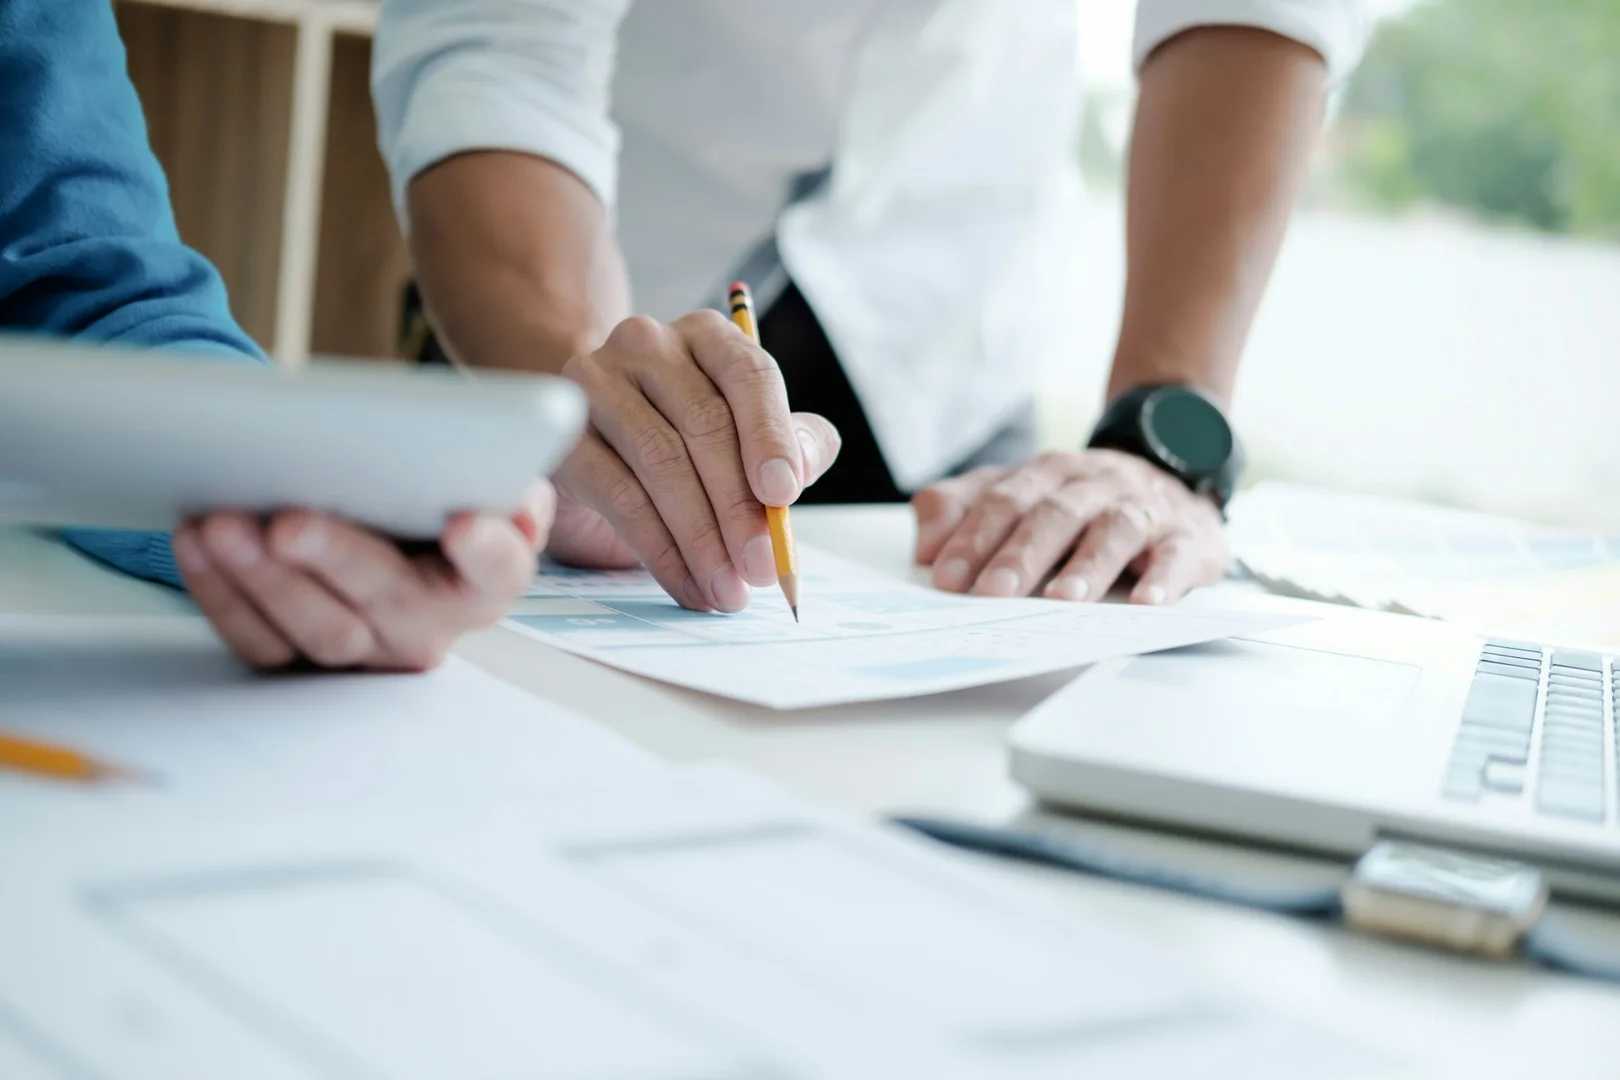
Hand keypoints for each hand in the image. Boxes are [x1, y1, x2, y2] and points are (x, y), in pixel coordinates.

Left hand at [171, 481, 554, 670]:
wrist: (367, 516)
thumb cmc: (419, 493)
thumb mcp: (463, 472)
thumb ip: (489, 471)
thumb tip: (501, 482)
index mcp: (484, 579)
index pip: (500, 571)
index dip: (486, 551)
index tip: (462, 523)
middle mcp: (428, 627)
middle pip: (390, 602)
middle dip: (336, 559)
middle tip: (289, 523)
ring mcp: (361, 653)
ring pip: (316, 632)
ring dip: (264, 579)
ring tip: (223, 525)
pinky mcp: (296, 660)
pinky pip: (256, 639)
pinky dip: (219, 589)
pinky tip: (195, 536)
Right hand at [549, 312, 840, 610]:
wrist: (596, 463)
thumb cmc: (685, 446)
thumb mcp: (748, 442)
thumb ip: (791, 446)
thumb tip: (800, 469)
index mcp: (707, 337)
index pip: (747, 374)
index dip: (770, 436)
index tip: (784, 495)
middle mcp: (648, 344)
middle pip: (705, 423)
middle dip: (739, 506)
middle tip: (761, 566)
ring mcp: (596, 383)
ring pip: (661, 461)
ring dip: (702, 537)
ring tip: (728, 588)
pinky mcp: (562, 436)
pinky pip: (619, 496)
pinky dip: (660, 550)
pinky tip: (687, 584)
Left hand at [911, 450, 1226, 603]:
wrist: (1170, 466)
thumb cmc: (1077, 498)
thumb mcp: (1014, 492)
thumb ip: (959, 509)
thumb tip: (925, 548)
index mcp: (1045, 474)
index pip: (1002, 501)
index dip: (972, 538)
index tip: (945, 577)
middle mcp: (1093, 484)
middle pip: (1053, 514)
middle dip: (1020, 555)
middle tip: (993, 594)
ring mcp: (1143, 507)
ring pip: (1113, 529)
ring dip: (1087, 565)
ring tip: (1062, 600)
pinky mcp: (1188, 537)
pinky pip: (1177, 554)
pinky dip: (1164, 578)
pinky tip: (1146, 602)